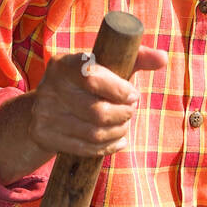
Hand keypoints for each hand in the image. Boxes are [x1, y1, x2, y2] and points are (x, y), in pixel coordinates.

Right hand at [0, 44, 167, 182]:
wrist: (43, 107)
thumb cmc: (85, 83)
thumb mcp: (104, 66)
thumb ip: (135, 58)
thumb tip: (163, 57)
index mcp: (63, 64)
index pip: (92, 77)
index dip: (119, 90)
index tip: (134, 95)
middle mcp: (50, 88)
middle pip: (97, 112)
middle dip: (123, 114)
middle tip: (131, 111)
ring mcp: (44, 114)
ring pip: (94, 133)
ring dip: (119, 131)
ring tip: (125, 124)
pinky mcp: (44, 136)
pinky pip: (85, 148)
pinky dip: (108, 147)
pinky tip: (119, 140)